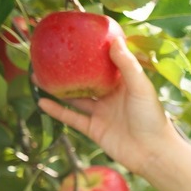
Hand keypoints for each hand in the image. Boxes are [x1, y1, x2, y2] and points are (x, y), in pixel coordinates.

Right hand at [38, 36, 177, 176]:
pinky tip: (41, 101)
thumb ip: (127, 65)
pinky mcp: (94, 129)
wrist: (153, 153)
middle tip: (50, 56)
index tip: (77, 37)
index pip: (106, 64)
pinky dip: (57, 110)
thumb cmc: (152, 118)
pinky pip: (72, 118)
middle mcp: (111, 97)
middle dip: (69, 69)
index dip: (93, 52)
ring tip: (38, 76)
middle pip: (86, 79)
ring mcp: (102, 113)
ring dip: (58, 88)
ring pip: (75, 98)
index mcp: (124, 84)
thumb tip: (114, 39)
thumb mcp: (141, 87)